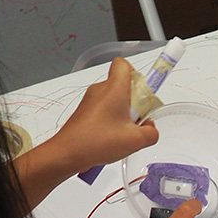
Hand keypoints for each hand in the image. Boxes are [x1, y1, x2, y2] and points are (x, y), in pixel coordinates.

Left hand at [55, 57, 159, 171]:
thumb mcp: (135, 140)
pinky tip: (112, 138)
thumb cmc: (95, 142)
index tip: (145, 91)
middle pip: (124, 85)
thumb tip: (151, 129)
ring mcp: (91, 101)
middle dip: (135, 101)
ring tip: (123, 133)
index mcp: (114, 88)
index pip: (124, 64)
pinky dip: (112, 121)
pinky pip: (105, 110)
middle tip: (137, 119)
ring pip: (115, 99)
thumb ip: (151, 132)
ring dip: (124, 114)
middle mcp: (101, 90)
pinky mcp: (86, 112)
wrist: (66, 154)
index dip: (137, 74)